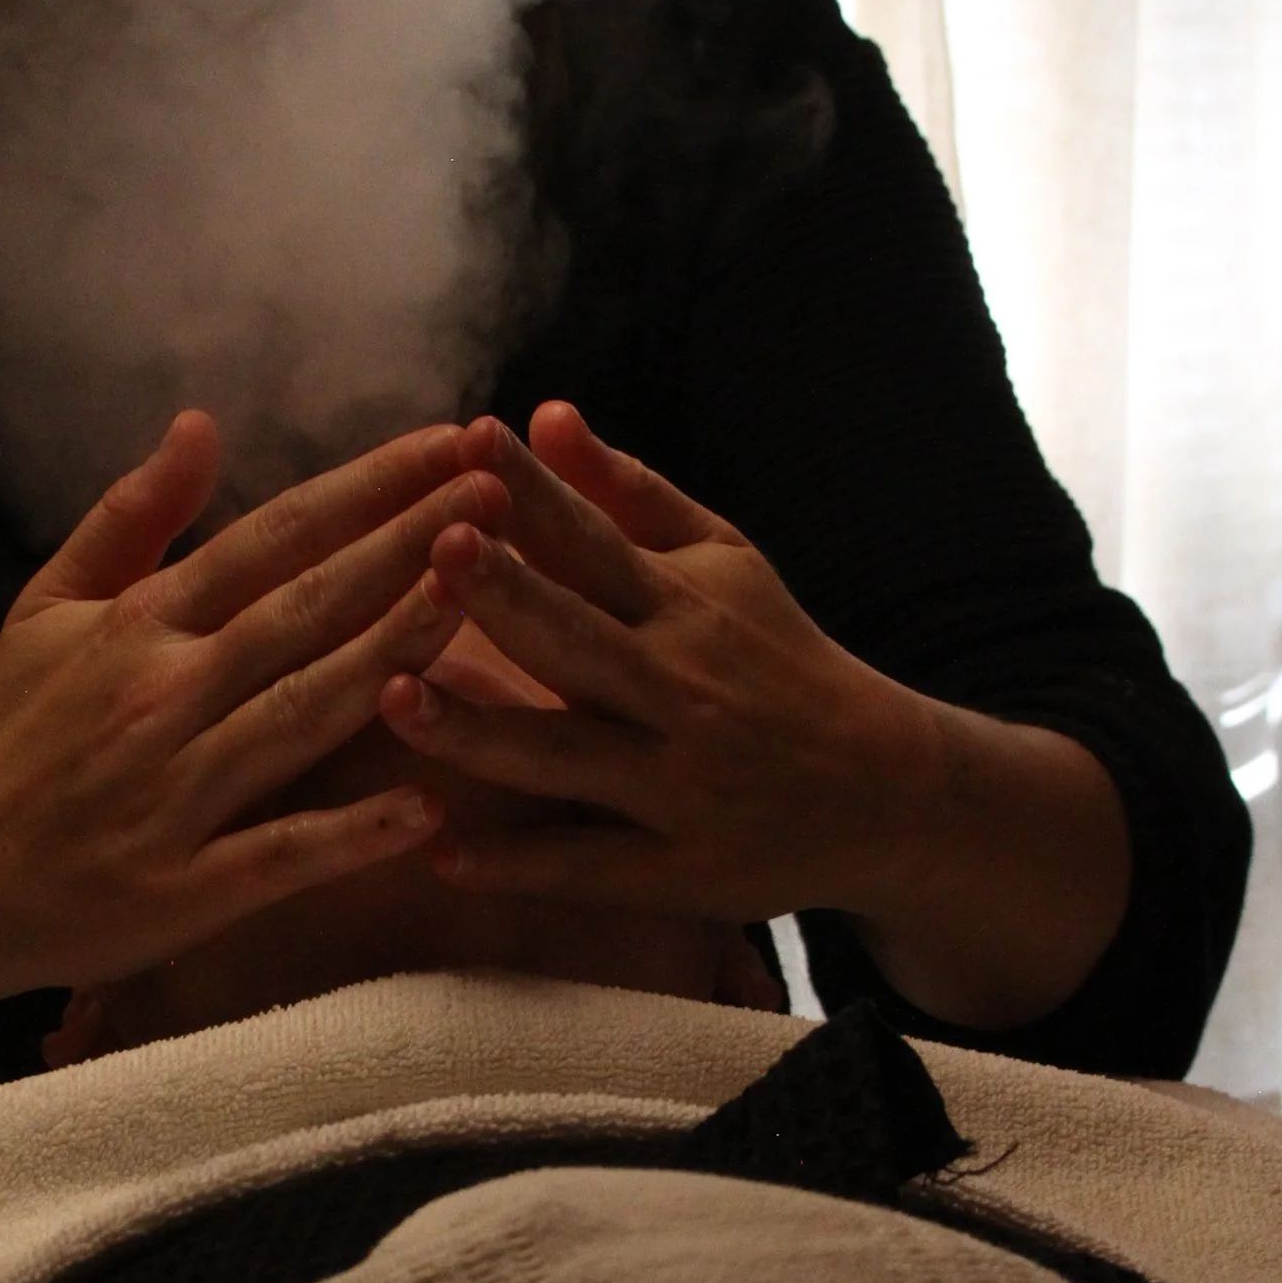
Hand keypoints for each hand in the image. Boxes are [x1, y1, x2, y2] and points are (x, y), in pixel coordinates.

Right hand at [0, 410, 506, 1004]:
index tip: (450, 442)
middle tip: (504, 491)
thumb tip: (201, 424)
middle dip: (411, 546)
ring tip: (485, 602)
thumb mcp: (47, 608)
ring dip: (397, 654)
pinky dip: (350, 835)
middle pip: (307, 610)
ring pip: (305, 713)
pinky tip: (429, 808)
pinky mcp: (183, 889)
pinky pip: (280, 854)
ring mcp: (176, 794)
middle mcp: (164, 695)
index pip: (274, 538)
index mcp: (141, 624)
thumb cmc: (8, 737)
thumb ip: (131, 517)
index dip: (367, 488)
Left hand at [380, 403, 1130, 1026]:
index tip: (470, 444)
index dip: (532, 494)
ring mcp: (677, 784)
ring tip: (395, 699)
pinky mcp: (678, 871)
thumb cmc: (777, 658)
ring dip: (479, 732)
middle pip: (576, 641)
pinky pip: (586, 867)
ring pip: (564, 756)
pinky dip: (516, 864)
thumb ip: (628, 493)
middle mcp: (678, 688)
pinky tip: (440, 852)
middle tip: (437, 549)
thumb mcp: (723, 562)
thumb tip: (543, 411)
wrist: (885, 788)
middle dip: (508, 596)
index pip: (595, 538)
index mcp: (684, 602)